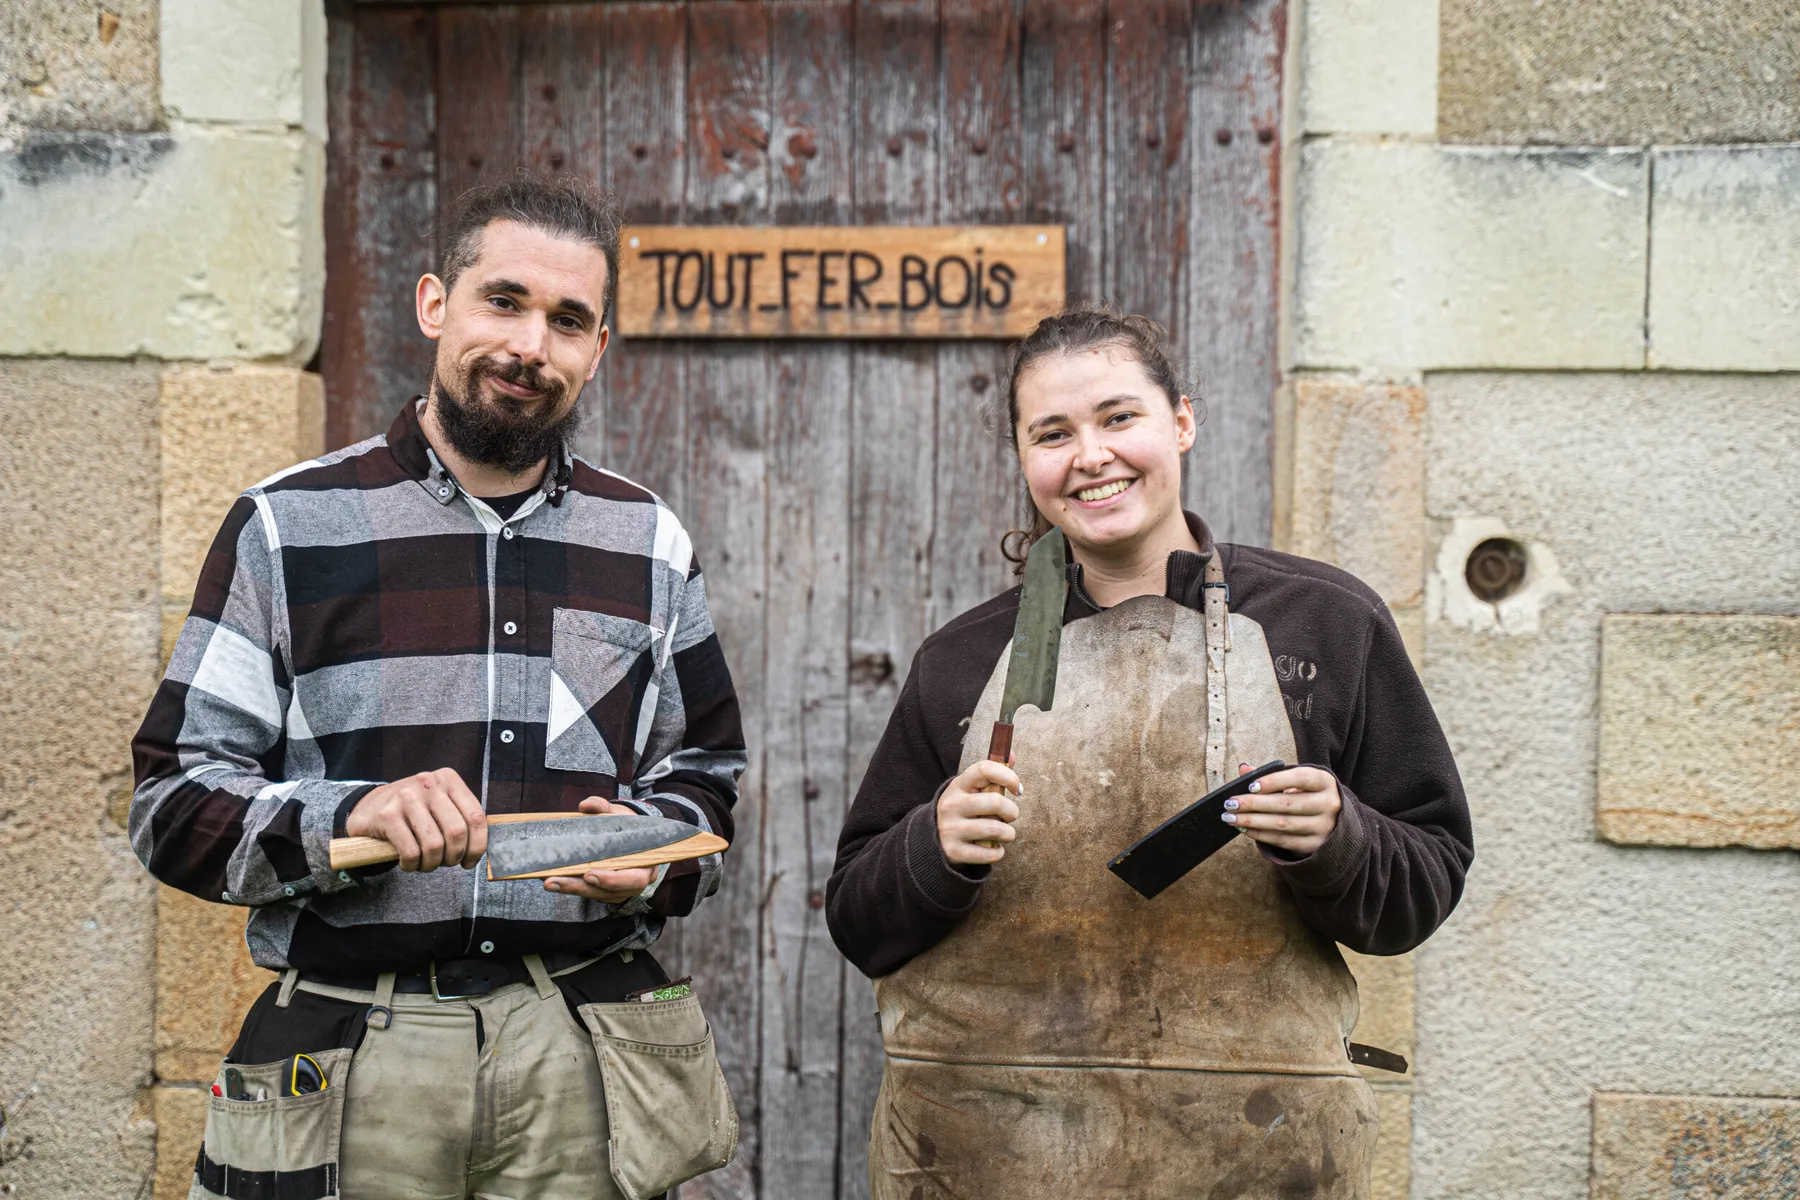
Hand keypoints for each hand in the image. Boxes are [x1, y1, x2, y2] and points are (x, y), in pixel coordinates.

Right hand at [347, 768, 486, 871]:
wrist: (367, 807)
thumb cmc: (412, 812)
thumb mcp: (439, 803)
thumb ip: (460, 818)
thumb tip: (481, 848)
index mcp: (449, 779)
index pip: (476, 817)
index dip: (477, 846)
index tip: (469, 862)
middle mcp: (429, 783)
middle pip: (456, 833)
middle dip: (453, 857)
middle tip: (444, 863)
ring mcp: (406, 797)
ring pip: (434, 845)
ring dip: (432, 864)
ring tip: (425, 864)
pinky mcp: (387, 815)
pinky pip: (410, 851)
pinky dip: (412, 865)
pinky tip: (408, 863)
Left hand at [543, 798, 659, 902]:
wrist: (629, 833)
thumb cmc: (627, 825)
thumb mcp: (618, 813)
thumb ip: (602, 807)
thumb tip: (585, 805)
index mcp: (646, 864)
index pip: (634, 879)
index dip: (612, 880)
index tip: (588, 874)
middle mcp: (634, 882)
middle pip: (609, 893)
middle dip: (580, 887)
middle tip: (554, 881)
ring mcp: (620, 889)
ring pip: (595, 894)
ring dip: (570, 889)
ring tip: (548, 880)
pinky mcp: (605, 890)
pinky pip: (588, 892)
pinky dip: (570, 886)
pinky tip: (552, 879)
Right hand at [937, 759, 1021, 866]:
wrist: (933, 838)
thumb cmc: (963, 809)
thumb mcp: (971, 789)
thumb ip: (992, 773)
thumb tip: (1011, 755)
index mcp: (959, 785)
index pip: (985, 769)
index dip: (1008, 776)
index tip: (1017, 789)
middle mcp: (952, 804)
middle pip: (995, 802)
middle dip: (1012, 811)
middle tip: (1010, 816)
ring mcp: (951, 828)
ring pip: (994, 829)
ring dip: (1009, 833)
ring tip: (1006, 833)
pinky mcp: (954, 851)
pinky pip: (988, 853)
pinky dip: (998, 852)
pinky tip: (996, 848)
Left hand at [1222, 763, 1340, 855]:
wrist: (1337, 822)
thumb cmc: (1309, 794)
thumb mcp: (1298, 781)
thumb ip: (1272, 775)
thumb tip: (1244, 769)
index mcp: (1325, 781)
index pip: (1300, 778)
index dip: (1274, 781)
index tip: (1250, 786)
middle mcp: (1329, 804)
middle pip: (1287, 804)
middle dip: (1254, 804)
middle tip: (1230, 803)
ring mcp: (1324, 827)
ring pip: (1282, 824)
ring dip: (1252, 821)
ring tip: (1231, 818)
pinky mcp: (1315, 845)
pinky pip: (1283, 840)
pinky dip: (1260, 835)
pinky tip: (1244, 829)